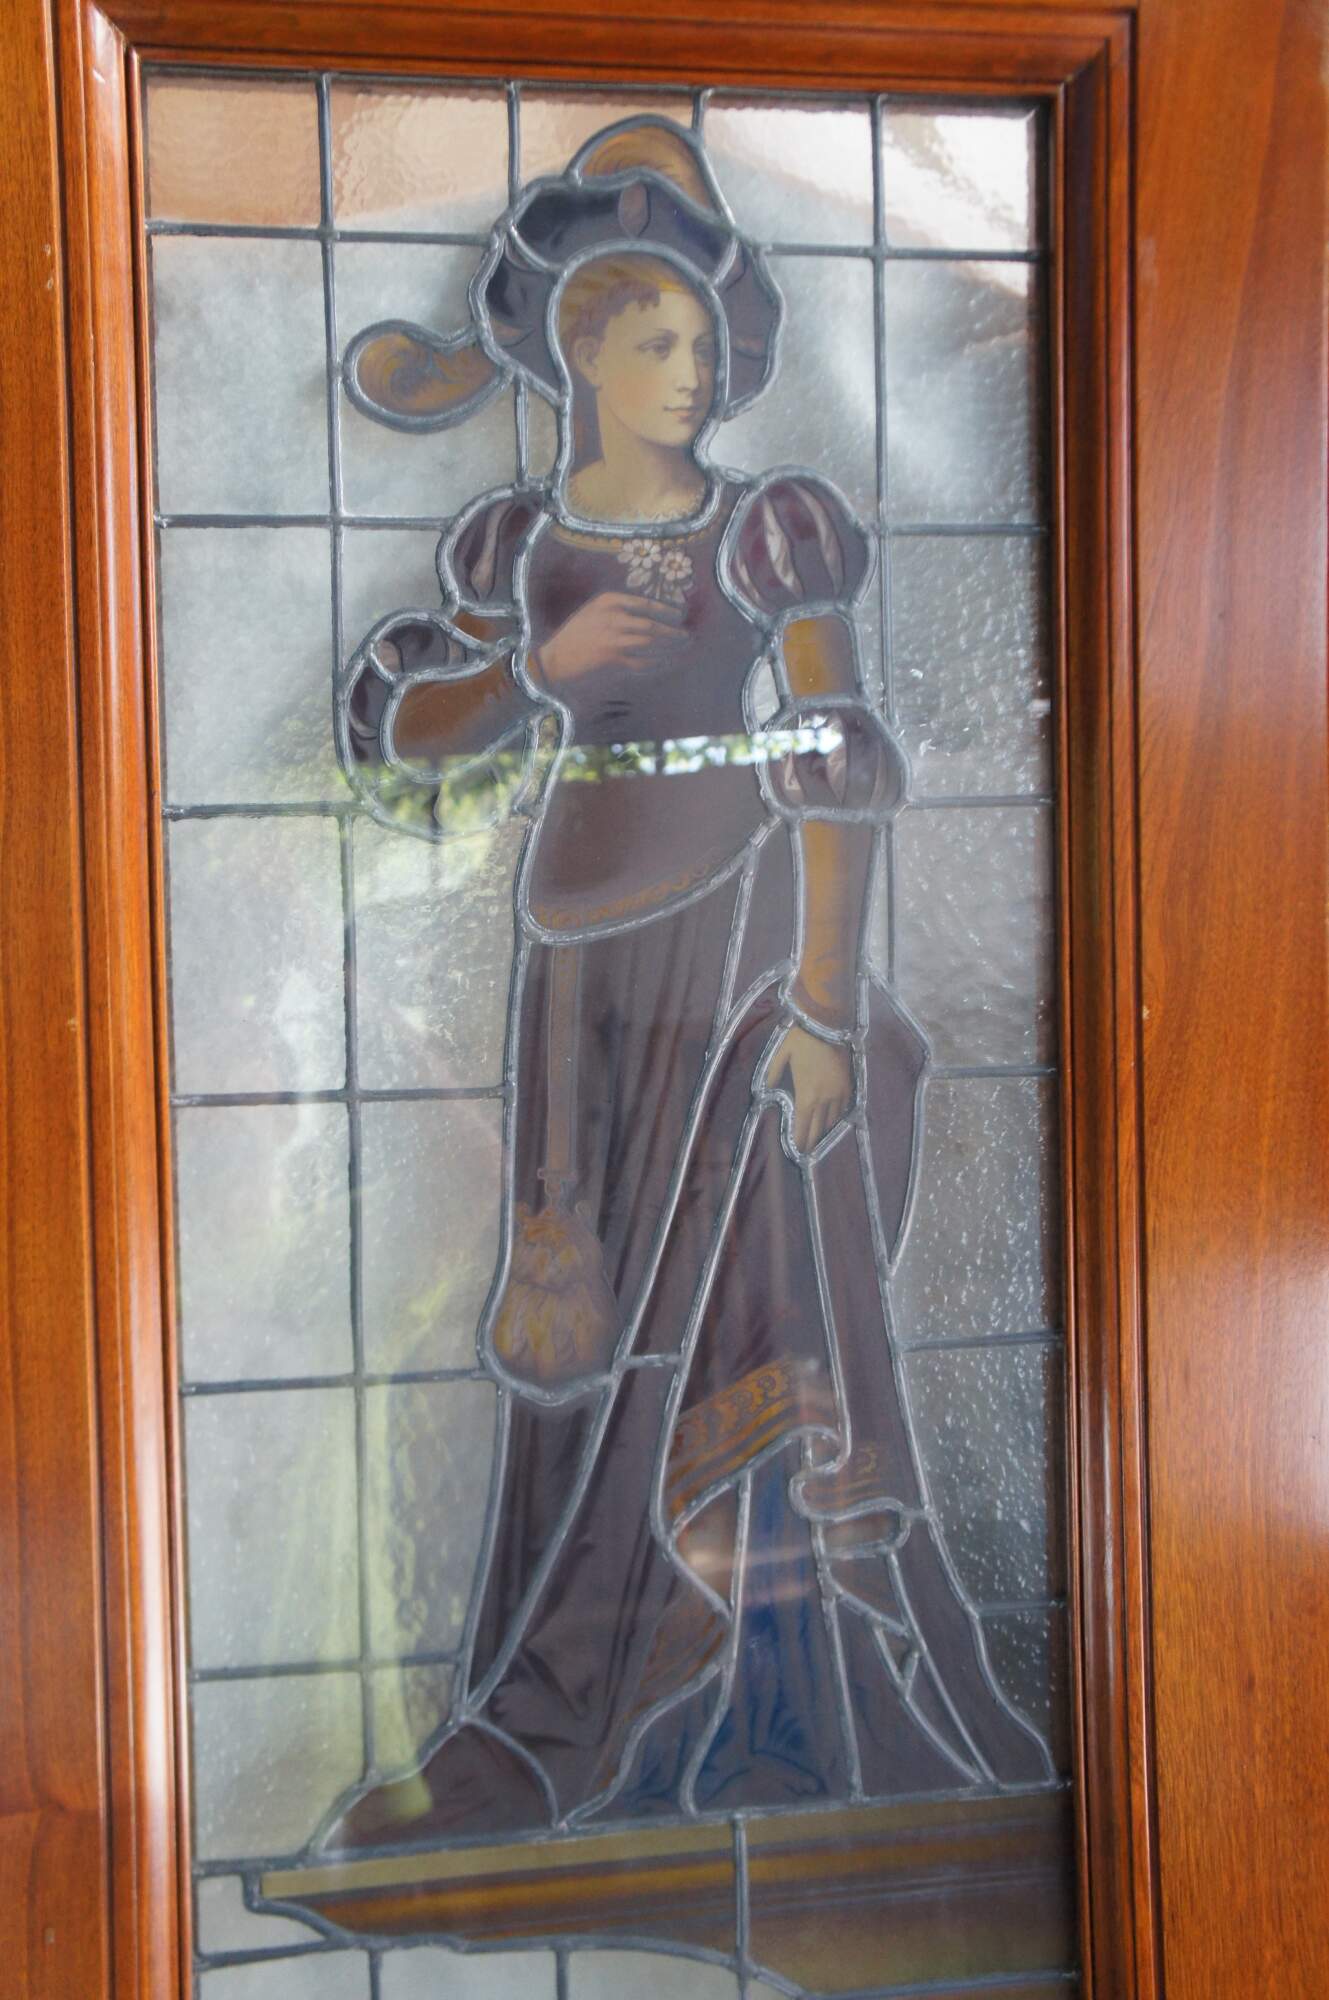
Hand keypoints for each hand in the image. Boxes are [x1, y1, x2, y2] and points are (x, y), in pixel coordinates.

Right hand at [532, 592, 686, 683]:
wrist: (555, 656)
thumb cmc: (575, 633)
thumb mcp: (593, 610)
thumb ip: (618, 608)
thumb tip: (649, 613)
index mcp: (608, 601)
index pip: (645, 604)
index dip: (666, 610)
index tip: (680, 615)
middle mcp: (612, 617)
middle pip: (651, 624)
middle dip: (672, 631)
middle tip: (686, 635)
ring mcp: (612, 638)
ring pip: (649, 643)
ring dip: (668, 647)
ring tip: (680, 648)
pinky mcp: (612, 658)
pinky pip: (641, 661)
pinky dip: (656, 662)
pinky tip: (665, 662)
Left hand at [765, 1021, 855, 1152]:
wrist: (826, 1024)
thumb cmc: (800, 1039)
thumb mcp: (780, 1055)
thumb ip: (771, 1074)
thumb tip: (765, 1089)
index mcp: (806, 1095)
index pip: (802, 1125)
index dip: (800, 1139)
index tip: (798, 1150)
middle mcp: (824, 1099)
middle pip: (818, 1127)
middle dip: (812, 1140)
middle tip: (808, 1150)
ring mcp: (838, 1092)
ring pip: (832, 1118)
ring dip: (824, 1128)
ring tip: (819, 1135)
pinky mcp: (848, 1084)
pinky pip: (844, 1106)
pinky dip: (838, 1114)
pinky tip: (834, 1118)